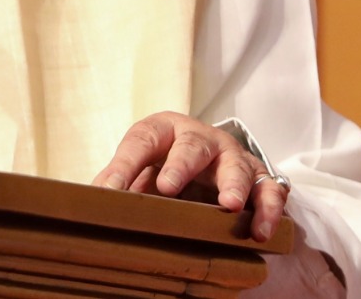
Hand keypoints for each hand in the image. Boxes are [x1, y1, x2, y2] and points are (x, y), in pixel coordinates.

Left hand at [91, 111, 287, 242]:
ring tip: (230, 205)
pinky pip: (269, 189)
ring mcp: (232, 156)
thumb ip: (121, 181)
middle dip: (180, 165)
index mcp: (163, 130)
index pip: (141, 142)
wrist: (208, 156)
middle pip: (191, 146)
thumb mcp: (141, 167)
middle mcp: (200, 138)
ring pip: (235, 165)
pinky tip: (261, 230)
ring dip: (233, 185)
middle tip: (168, 187)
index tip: (111, 190)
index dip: (125, 166)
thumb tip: (91, 200)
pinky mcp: (258, 177)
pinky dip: (268, 208)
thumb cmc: (166, 162)